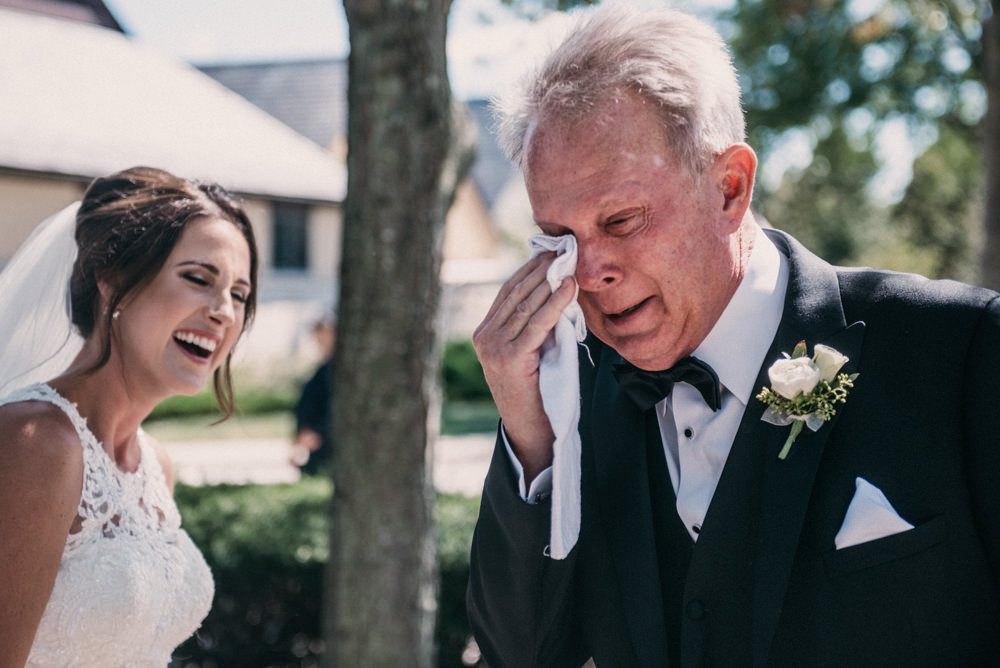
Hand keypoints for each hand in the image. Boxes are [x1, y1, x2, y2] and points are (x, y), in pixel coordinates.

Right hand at [473, 253, 576, 482]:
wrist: (532, 432)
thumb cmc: (538, 392)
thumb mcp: (531, 352)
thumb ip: (535, 325)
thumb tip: (558, 288)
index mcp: (485, 333)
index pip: (508, 292)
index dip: (530, 269)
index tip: (551, 252)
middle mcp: (484, 337)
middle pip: (516, 293)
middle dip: (541, 269)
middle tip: (565, 249)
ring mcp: (494, 348)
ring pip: (527, 305)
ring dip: (550, 280)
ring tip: (570, 262)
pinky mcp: (510, 358)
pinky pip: (537, 323)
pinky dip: (555, 302)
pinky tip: (569, 287)